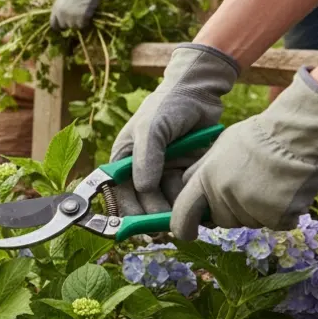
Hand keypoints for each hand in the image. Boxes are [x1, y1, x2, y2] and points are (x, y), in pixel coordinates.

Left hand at [50, 0, 111, 30]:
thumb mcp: (63, 0)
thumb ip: (60, 10)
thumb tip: (60, 20)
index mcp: (56, 9)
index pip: (53, 24)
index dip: (59, 26)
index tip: (63, 27)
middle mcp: (61, 15)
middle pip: (64, 26)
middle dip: (70, 23)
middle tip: (76, 17)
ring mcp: (71, 17)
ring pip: (74, 27)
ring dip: (79, 22)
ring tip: (83, 13)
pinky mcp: (81, 18)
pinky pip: (83, 26)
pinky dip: (86, 22)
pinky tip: (87, 14)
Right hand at [110, 44, 238, 215]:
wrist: (199, 93)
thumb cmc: (167, 106)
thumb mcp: (151, 129)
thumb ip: (146, 159)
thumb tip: (143, 189)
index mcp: (123, 161)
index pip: (118, 193)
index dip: (126, 211)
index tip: (137, 225)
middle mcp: (140, 171)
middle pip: (142, 203)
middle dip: (153, 214)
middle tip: (167, 223)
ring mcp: (163, 173)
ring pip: (164, 201)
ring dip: (173, 209)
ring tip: (185, 212)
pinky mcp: (183, 173)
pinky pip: (183, 194)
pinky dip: (189, 200)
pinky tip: (197, 203)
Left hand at [171, 68, 317, 238]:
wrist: (299, 133)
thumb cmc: (260, 135)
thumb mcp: (220, 146)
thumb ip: (203, 170)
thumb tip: (192, 186)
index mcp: (204, 178)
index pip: (183, 213)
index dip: (182, 227)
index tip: (186, 234)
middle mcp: (222, 195)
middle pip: (221, 220)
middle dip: (233, 211)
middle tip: (252, 187)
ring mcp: (248, 207)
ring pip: (249, 223)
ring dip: (259, 211)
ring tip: (272, 183)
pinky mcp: (275, 216)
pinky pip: (276, 224)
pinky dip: (284, 213)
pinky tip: (288, 191)